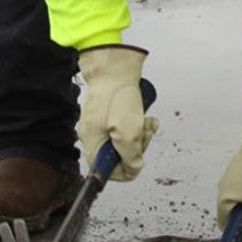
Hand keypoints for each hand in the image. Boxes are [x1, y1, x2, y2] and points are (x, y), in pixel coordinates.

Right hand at [77, 45, 158, 181]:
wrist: (115, 68)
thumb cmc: (118, 96)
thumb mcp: (128, 132)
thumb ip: (130, 156)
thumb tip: (134, 169)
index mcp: (93, 146)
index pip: (108, 173)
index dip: (127, 167)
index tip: (138, 154)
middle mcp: (95, 138)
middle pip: (120, 156)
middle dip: (138, 145)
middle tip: (144, 131)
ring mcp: (103, 125)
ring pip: (128, 140)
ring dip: (142, 133)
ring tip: (147, 121)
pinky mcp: (112, 114)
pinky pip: (128, 126)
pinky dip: (140, 123)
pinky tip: (147, 116)